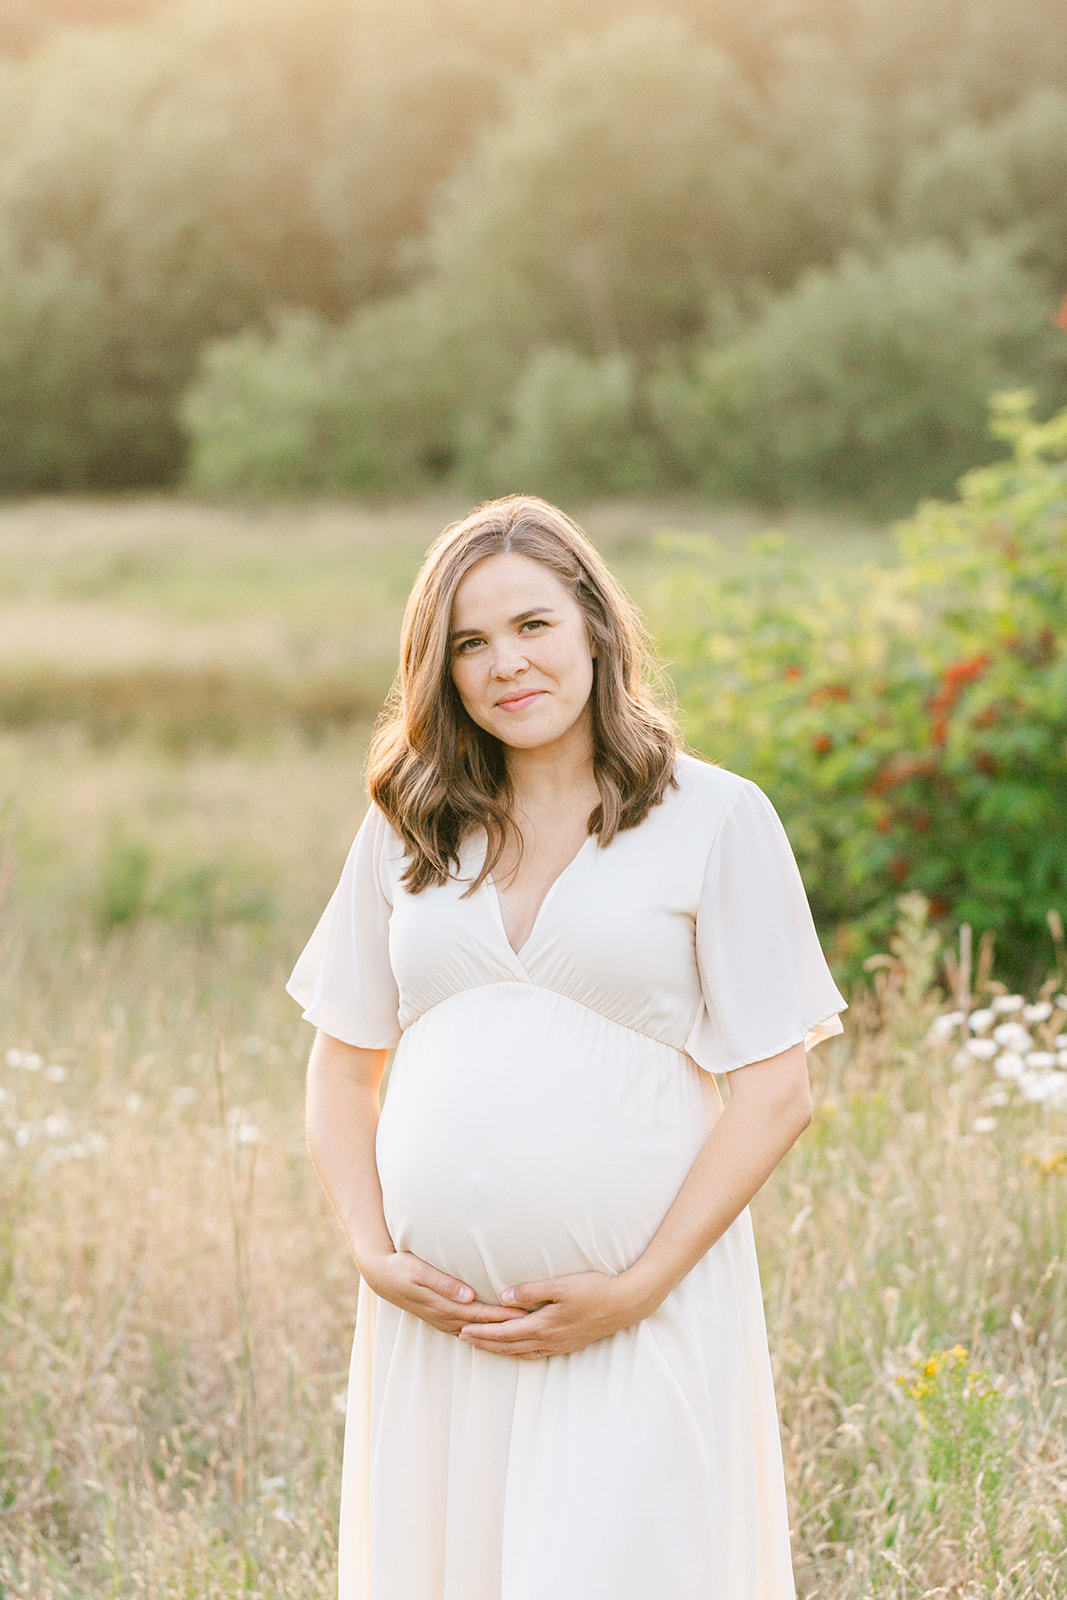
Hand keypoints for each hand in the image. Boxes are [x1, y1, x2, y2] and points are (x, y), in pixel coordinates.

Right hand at [360, 1251, 526, 1336]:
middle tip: (533, 1325)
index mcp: (444, 1306)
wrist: (382, 1275)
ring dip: (497, 1334)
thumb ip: (445, 1283)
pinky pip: (468, 1330)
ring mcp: (444, 1321)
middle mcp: (446, 1318)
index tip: (524, 1315)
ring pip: (477, 1332)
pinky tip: (497, 1334)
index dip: (503, 1316)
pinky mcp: (442, 1319)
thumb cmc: (403, 1267)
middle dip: (507, 1327)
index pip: (481, 1314)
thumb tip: (467, 1295)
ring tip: (521, 1333)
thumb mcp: (420, 1271)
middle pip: (483, 1326)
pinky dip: (484, 1334)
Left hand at [458, 1269, 649, 1358]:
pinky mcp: (569, 1344)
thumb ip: (531, 1291)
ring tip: (483, 1346)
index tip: (463, 1330)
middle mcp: (549, 1340)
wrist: (626, 1304)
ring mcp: (560, 1345)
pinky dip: (519, 1353)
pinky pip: (536, 1354)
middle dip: (484, 1343)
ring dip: (500, 1350)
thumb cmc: (594, 1289)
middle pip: (509, 1346)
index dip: (482, 1332)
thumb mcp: (560, 1285)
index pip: (504, 1332)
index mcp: (543, 1326)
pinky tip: (518, 1350)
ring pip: (521, 1353)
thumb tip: (504, 1297)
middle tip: (463, 1340)